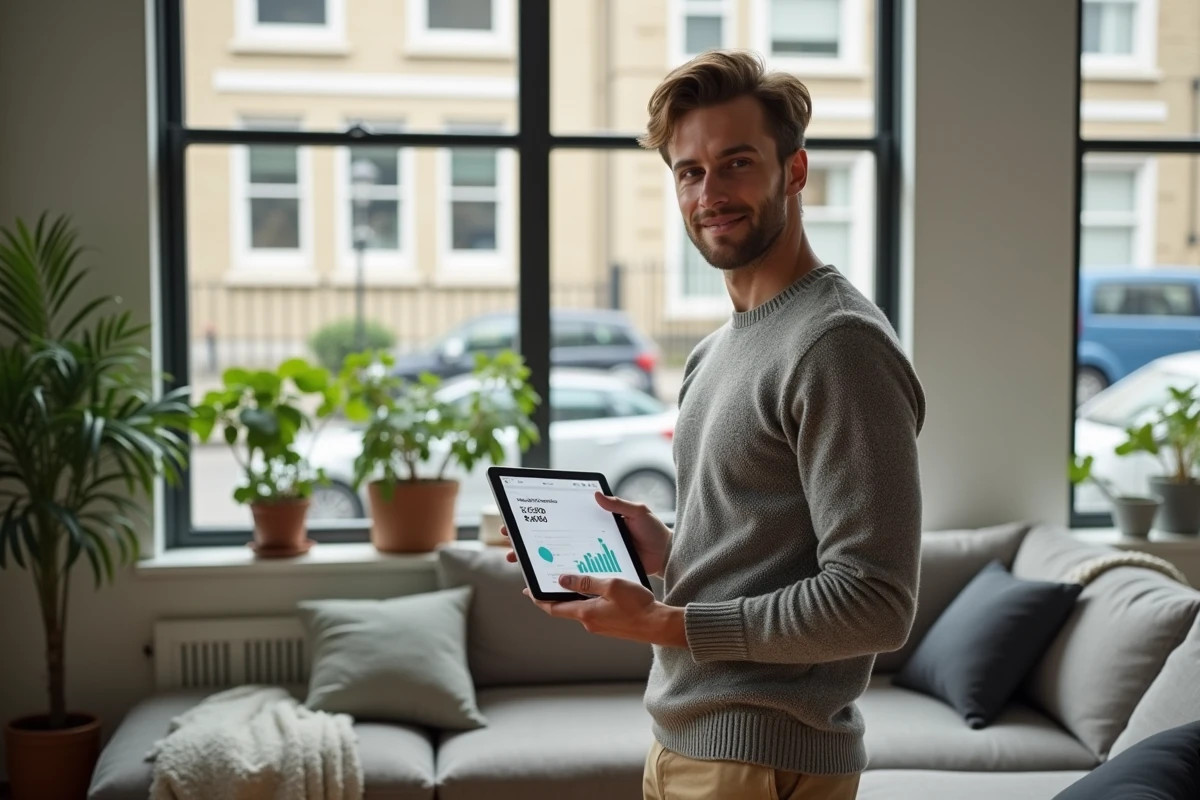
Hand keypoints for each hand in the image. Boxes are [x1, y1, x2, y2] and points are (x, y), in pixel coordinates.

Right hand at [499, 491, 670, 576]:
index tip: (518, 516)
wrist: (668, 556)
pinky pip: (574, 571)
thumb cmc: (654, 531)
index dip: (539, 515)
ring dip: (536, 556)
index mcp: (594, 517)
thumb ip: (619, 504)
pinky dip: (558, 574)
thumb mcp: (638, 512)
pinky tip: (544, 577)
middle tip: (507, 539)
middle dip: (528, 537)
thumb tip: (596, 494)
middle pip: (552, 534)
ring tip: (516, 559)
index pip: (561, 514)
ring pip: (558, 553)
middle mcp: (587, 534)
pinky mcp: (597, 568)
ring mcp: (590, 551)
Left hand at [522, 575, 686, 646]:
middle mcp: (589, 623)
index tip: (528, 591)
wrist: (658, 625)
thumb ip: (586, 582)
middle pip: (564, 608)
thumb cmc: (637, 604)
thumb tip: (562, 580)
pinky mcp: (610, 626)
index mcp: (585, 613)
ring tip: (573, 580)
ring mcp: (599, 626)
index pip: (553, 608)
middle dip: (555, 595)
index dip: (539, 599)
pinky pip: (592, 611)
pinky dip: (588, 601)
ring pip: (579, 609)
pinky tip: (596, 589)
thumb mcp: (611, 585)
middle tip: (548, 581)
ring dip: (574, 597)